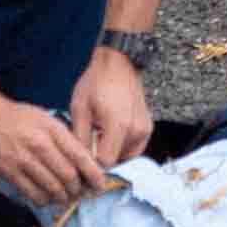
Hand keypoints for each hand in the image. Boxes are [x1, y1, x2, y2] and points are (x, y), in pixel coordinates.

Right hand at [0, 98, 111, 211]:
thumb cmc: (17, 116)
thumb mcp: (44, 118)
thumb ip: (62, 137)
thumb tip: (82, 159)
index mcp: (52, 129)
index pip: (79, 156)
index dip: (93, 174)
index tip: (100, 185)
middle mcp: (39, 144)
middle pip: (68, 175)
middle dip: (78, 190)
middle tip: (80, 195)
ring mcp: (22, 159)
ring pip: (51, 187)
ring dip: (61, 198)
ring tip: (65, 199)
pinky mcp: (7, 171)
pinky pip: (31, 193)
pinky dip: (42, 200)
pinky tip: (45, 199)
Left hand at [69, 46, 152, 168]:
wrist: (118, 63)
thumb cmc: (95, 83)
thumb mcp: (80, 109)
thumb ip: (80, 138)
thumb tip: (79, 162)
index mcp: (119, 125)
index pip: (106, 163)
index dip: (91, 163)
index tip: (81, 156)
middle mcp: (136, 130)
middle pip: (116, 161)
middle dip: (101, 158)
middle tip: (89, 142)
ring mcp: (145, 130)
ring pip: (125, 157)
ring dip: (112, 152)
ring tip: (100, 135)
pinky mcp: (148, 128)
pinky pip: (133, 149)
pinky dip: (122, 147)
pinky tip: (111, 133)